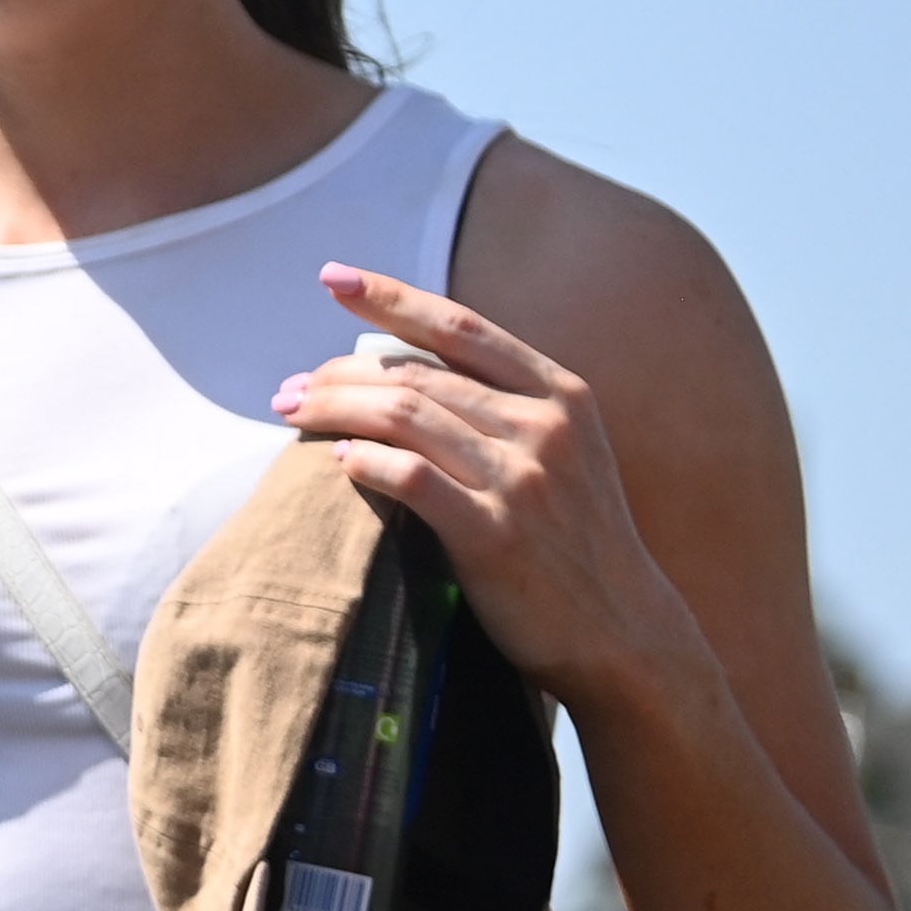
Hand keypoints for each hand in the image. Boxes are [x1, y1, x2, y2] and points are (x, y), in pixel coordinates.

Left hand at [275, 264, 705, 714]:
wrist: (622, 632)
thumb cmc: (572, 540)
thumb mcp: (559, 453)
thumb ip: (500, 407)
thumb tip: (399, 369)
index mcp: (561, 394)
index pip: (460, 327)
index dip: (390, 297)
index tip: (331, 278)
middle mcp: (544, 425)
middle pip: (416, 375)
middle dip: (339, 374)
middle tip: (288, 392)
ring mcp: (523, 478)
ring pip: (403, 415)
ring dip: (334, 409)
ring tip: (291, 416)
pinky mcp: (496, 533)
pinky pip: (409, 478)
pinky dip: (362, 461)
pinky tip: (334, 462)